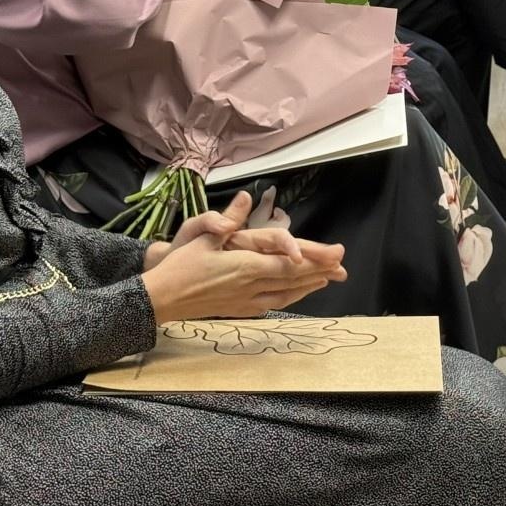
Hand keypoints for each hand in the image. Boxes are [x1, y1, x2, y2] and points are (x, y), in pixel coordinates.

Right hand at [140, 191, 346, 320]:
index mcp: (246, 265)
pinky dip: (291, 297)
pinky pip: (273, 304)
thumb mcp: (201, 235)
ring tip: (329, 278)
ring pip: (287, 293)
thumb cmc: (181, 264)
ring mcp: (247, 300)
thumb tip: (246, 197)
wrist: (162, 299)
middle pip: (293, 278)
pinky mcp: (241, 309)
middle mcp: (251, 285)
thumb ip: (228, 218)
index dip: (315, 258)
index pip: (289, 262)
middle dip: (321, 271)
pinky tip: (298, 294)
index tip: (336, 254)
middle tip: (343, 267)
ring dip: (310, 285)